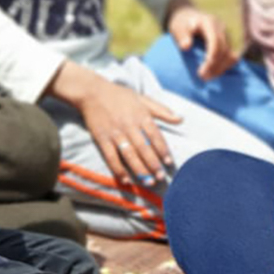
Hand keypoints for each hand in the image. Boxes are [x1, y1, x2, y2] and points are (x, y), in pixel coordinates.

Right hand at [49, 61, 180, 183]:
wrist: (92, 92)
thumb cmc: (120, 95)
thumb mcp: (143, 99)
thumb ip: (162, 110)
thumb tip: (181, 119)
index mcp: (141, 115)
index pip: (155, 135)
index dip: (163, 150)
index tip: (169, 163)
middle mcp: (129, 125)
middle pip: (144, 148)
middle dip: (153, 164)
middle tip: (161, 177)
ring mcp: (115, 133)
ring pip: (129, 154)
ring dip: (139, 169)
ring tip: (148, 181)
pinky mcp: (102, 138)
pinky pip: (111, 157)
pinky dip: (118, 169)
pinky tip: (126, 180)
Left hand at [166, 2, 236, 80]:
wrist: (189, 16)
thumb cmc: (182, 23)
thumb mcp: (178, 27)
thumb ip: (182, 36)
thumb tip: (186, 46)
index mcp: (209, 22)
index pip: (215, 41)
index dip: (212, 56)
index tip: (202, 70)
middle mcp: (221, 28)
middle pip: (224, 49)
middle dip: (215, 66)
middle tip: (202, 77)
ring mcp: (226, 35)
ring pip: (230, 54)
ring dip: (221, 68)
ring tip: (208, 77)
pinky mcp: (228, 42)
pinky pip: (232, 56)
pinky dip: (225, 66)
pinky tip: (215, 73)